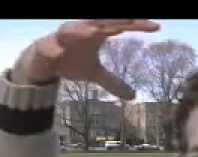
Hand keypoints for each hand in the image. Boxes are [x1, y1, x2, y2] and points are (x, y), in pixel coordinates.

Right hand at [11, 19, 159, 99]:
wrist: (41, 64)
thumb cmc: (70, 61)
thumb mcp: (94, 74)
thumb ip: (113, 82)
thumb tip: (133, 96)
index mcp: (95, 32)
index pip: (120, 26)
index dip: (137, 26)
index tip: (156, 27)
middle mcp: (81, 30)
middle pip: (99, 21)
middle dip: (114, 20)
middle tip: (131, 20)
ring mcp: (62, 37)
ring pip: (71, 29)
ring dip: (81, 29)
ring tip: (94, 30)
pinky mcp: (44, 47)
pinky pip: (48, 45)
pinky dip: (53, 47)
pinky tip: (58, 51)